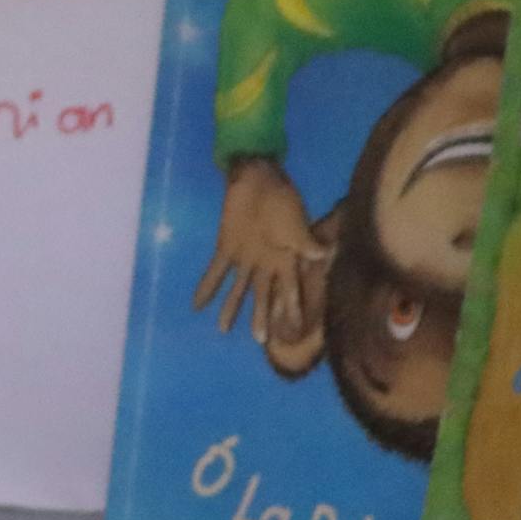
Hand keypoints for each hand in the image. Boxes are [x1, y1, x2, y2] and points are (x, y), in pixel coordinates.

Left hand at [195, 160, 327, 347]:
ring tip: (223, 329)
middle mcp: (266, 264)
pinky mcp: (226, 249)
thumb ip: (304, 241)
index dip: (291, 308)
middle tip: (259, 339)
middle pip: (263, 295)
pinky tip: (197, 305)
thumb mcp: (295, 222)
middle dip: (261, 315)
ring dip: (231, 308)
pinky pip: (215, 272)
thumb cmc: (282, 201)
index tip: (294, 329)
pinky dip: (206, 288)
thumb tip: (323, 253)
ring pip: (238, 289)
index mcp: (286, 260)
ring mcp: (245, 258)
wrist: (258, 180)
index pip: (290, 289)